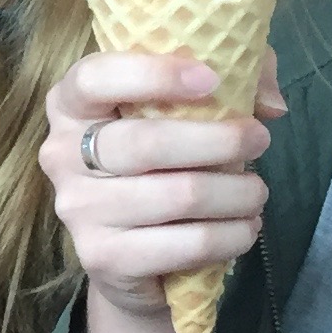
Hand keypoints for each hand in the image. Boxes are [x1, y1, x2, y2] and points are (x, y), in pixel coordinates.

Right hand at [38, 52, 281, 325]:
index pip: (94, 78)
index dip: (153, 74)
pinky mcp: (103, 258)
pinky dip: (230, 236)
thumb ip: (237, 78)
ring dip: (238, 193)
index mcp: (71, 107)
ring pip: (179, 196)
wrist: (129, 257)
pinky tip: (244, 229)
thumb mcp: (192, 106)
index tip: (211, 80)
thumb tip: (270, 106)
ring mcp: (78, 210)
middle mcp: (61, 155)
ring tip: (256, 193)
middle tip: (259, 140)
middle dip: (220, 140)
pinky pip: (186, 244)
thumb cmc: (161, 165)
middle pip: (146, 142)